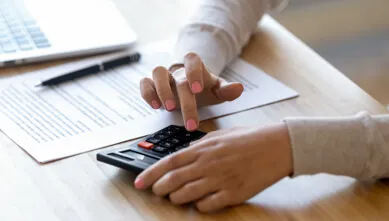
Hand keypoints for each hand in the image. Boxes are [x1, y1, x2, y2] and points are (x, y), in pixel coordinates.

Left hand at [134, 123, 292, 212]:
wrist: (277, 146)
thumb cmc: (249, 138)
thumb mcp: (220, 135)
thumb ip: (200, 144)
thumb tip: (184, 153)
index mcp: (204, 148)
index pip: (169, 163)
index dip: (150, 174)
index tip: (139, 182)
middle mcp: (208, 164)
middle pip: (173, 181)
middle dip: (159, 188)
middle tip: (157, 191)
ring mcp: (220, 180)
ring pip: (186, 195)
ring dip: (177, 198)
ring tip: (177, 196)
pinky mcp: (234, 194)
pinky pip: (207, 205)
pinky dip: (199, 205)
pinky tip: (201, 201)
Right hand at [140, 52, 243, 130]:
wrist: (190, 86)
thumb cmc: (204, 88)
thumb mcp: (217, 90)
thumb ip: (227, 90)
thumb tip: (239, 88)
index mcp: (195, 66)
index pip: (193, 60)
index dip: (193, 72)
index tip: (197, 89)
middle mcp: (178, 70)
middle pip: (178, 78)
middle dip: (184, 101)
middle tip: (190, 122)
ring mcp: (164, 76)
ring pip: (157, 73)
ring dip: (162, 91)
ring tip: (169, 109)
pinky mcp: (152, 84)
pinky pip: (144, 83)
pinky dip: (147, 93)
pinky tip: (155, 106)